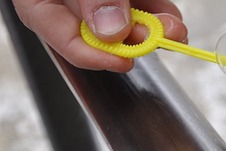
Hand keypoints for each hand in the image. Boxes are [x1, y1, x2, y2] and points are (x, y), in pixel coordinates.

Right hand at [11, 0, 187, 71]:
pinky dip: (160, 13)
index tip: (126, 60)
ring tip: (174, 28)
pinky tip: (170, 19)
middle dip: (138, 40)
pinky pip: (144, 6)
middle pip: (106, 36)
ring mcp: (98, 3)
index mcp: (41, 6)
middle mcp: (70, 7)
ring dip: (156, 29)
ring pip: (130, 24)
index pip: (68, 44)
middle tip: (162, 36)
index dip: (99, 57)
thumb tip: (111, 29)